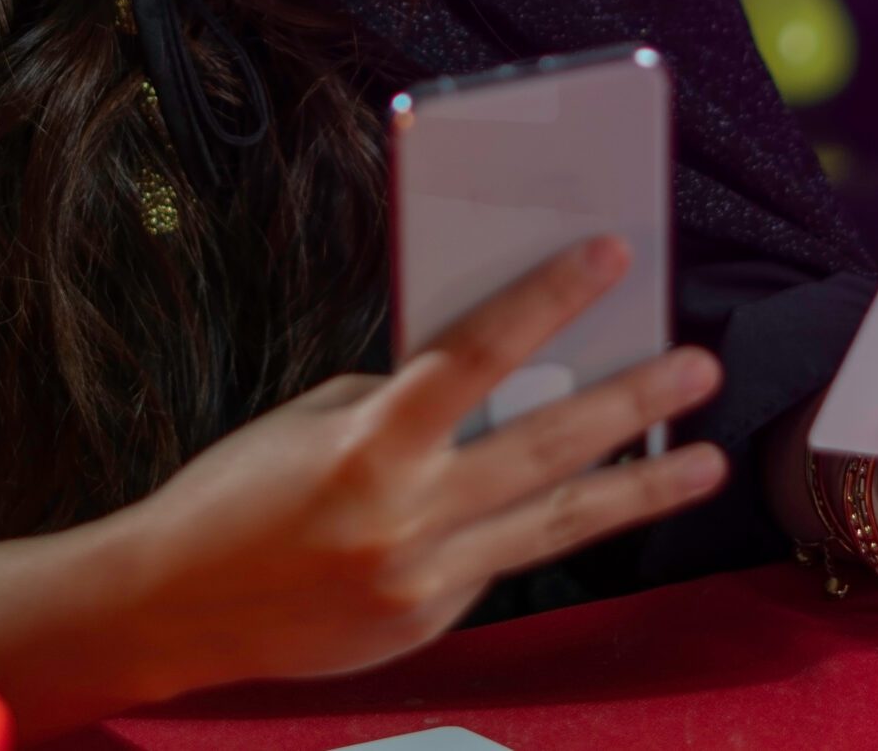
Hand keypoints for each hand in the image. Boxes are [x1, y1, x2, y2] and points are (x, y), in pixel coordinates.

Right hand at [103, 235, 726, 698]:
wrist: (170, 608)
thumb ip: (403, 402)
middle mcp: (406, 516)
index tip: (609, 255)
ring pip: (555, 525)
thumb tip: (493, 377)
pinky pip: (498, 561)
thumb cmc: (235, 495)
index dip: (548, 298)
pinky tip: (582, 503)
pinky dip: (535, 528)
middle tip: (699, 366)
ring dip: (639, 488)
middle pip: (545, 447)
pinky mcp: (429, 621)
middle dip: (633, 404)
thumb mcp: (314, 420)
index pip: (476, 354)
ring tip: (707, 462)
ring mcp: (424, 579)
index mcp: (368, 444)